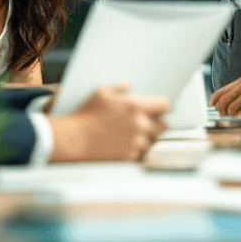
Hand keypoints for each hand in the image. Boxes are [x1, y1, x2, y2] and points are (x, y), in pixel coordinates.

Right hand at [50, 85, 168, 161]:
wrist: (75, 139)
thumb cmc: (86, 115)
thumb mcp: (102, 93)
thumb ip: (120, 88)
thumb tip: (130, 85)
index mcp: (135, 107)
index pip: (165, 105)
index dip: (162, 106)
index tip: (158, 108)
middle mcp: (140, 125)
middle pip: (163, 125)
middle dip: (156, 123)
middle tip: (146, 122)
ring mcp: (136, 142)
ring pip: (153, 141)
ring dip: (147, 137)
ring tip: (134, 134)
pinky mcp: (130, 156)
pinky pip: (142, 153)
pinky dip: (137, 149)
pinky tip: (125, 144)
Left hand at [210, 77, 240, 119]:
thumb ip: (237, 94)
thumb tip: (220, 104)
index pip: (221, 90)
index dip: (214, 100)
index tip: (214, 107)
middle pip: (223, 100)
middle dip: (221, 111)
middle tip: (224, 117)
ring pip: (230, 108)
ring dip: (232, 116)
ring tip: (238, 117)